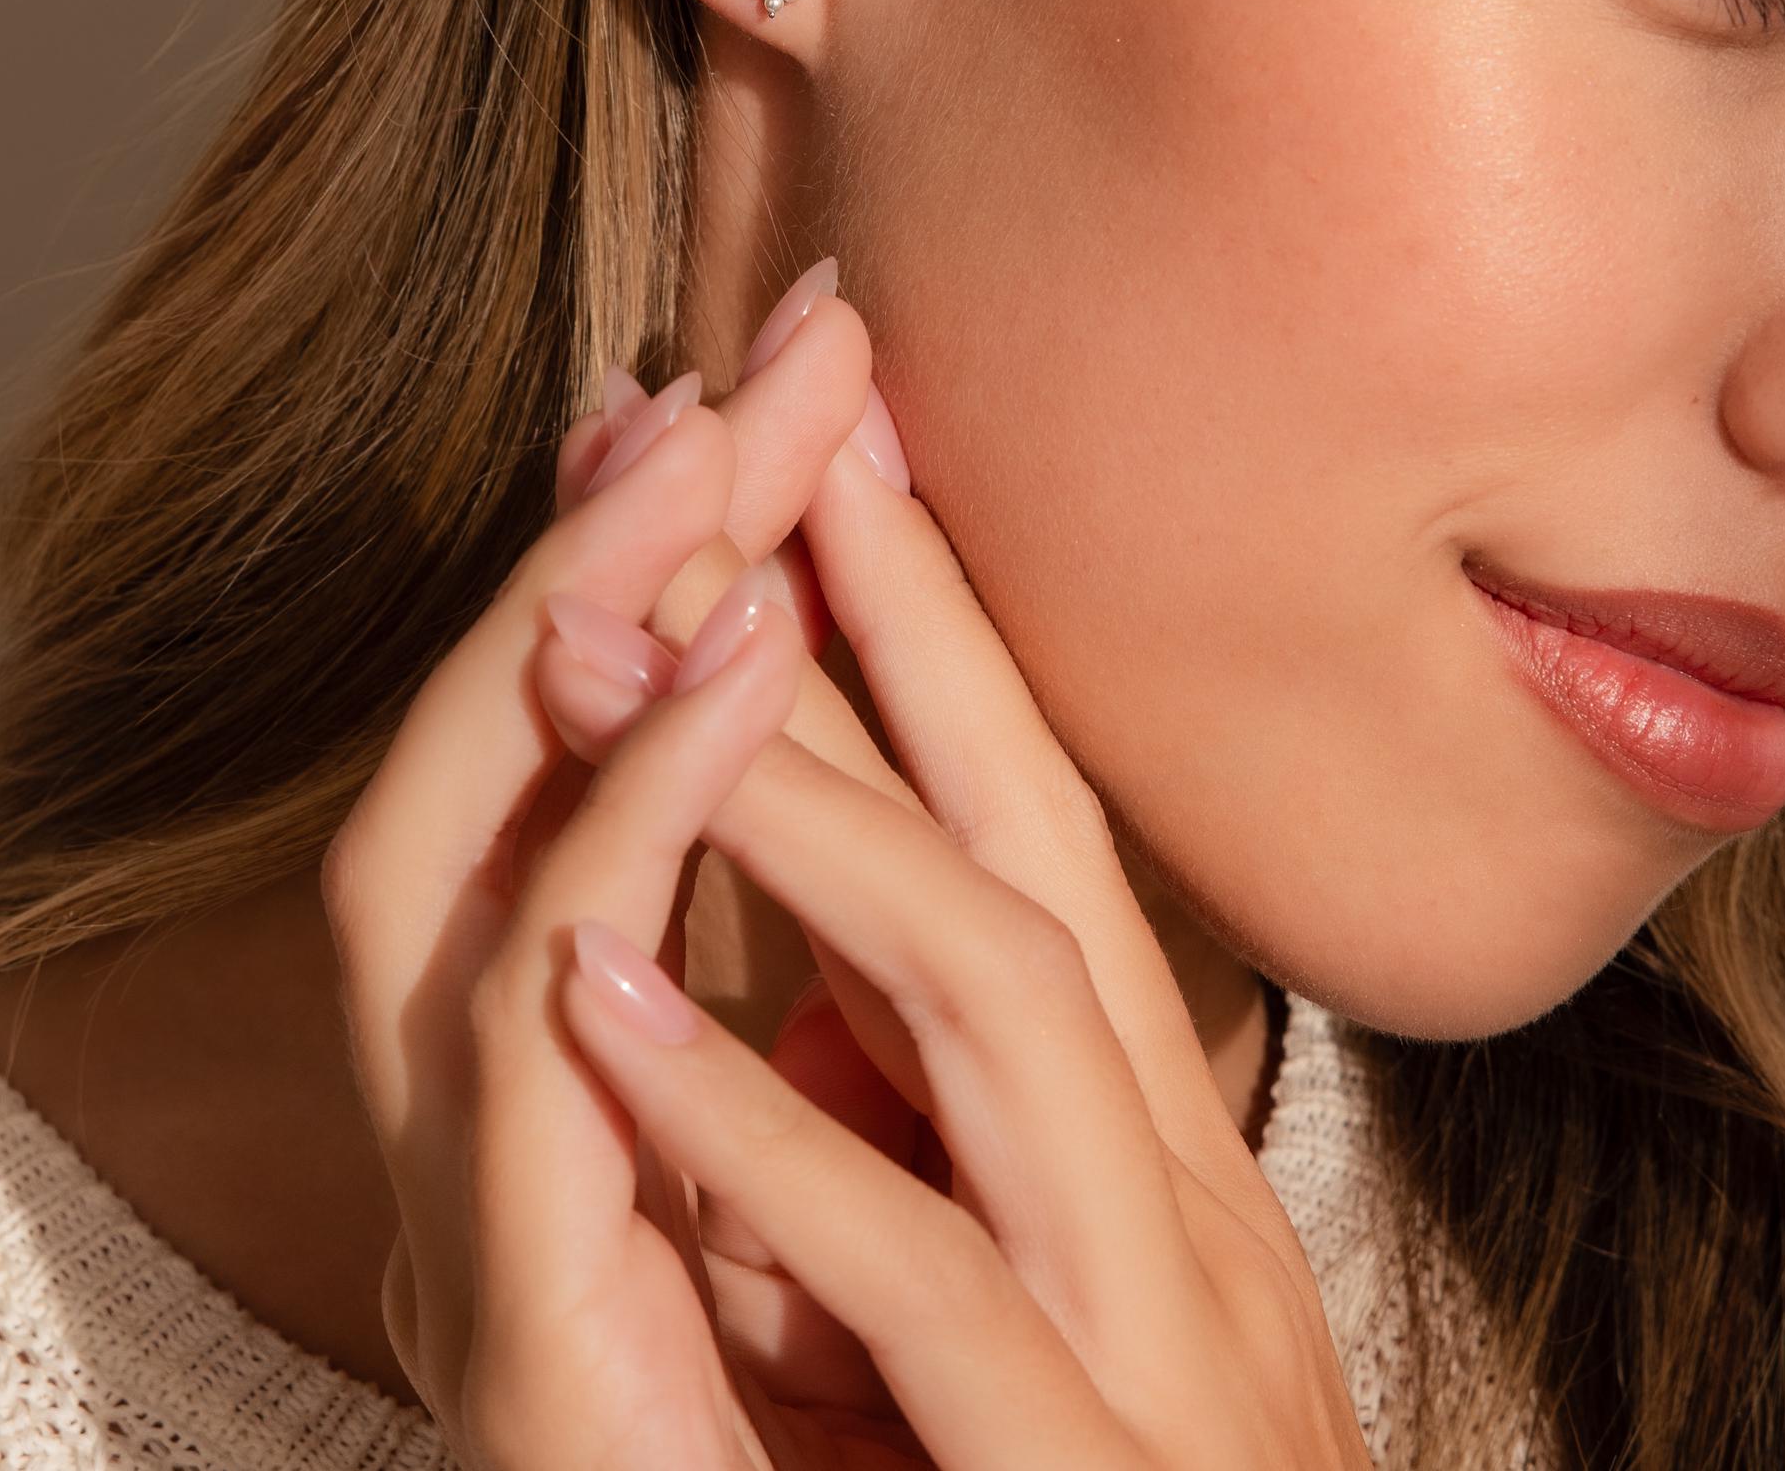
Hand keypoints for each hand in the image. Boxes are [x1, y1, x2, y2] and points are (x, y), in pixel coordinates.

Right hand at [324, 276, 903, 1461]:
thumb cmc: (849, 1433)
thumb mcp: (845, 1134)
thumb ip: (811, 951)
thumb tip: (836, 727)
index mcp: (563, 1055)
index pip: (568, 753)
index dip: (637, 556)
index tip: (743, 376)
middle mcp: (479, 1113)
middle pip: (481, 764)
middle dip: (597, 552)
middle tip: (728, 360)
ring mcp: (474, 1229)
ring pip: (449, 882)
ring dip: (579, 665)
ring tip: (715, 486)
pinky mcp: (520, 1345)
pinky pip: (533, 1074)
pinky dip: (615, 868)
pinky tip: (732, 697)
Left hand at [535, 422, 1375, 1470]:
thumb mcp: (1031, 1313)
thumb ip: (927, 1149)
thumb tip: (779, 977)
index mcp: (1156, 1158)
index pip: (1049, 828)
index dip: (941, 623)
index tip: (828, 438)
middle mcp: (1182, 1209)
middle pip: (1043, 847)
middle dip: (893, 621)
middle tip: (738, 434)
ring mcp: (1155, 1349)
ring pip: (999, 1010)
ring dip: (803, 817)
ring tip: (632, 654)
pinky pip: (932, 1290)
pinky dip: (764, 1136)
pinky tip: (603, 1013)